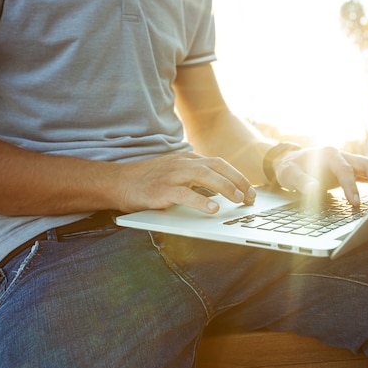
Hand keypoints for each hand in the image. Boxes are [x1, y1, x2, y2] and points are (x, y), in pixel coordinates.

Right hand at [118, 151, 255, 213]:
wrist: (117, 182)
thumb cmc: (147, 181)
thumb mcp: (174, 172)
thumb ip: (194, 177)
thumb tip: (220, 190)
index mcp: (187, 159)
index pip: (219, 163)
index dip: (237, 176)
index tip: (250, 190)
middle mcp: (182, 163)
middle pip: (217, 166)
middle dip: (238, 181)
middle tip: (250, 197)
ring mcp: (172, 175)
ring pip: (205, 176)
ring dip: (226, 187)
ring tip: (239, 200)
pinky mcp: (162, 191)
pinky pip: (186, 194)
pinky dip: (202, 201)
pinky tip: (214, 208)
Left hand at [273, 146, 367, 204]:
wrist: (289, 161)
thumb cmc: (290, 168)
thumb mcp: (289, 175)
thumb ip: (301, 182)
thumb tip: (314, 189)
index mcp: (328, 154)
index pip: (344, 170)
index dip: (351, 187)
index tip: (355, 203)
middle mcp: (341, 154)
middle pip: (367, 164)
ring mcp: (347, 161)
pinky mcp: (350, 169)